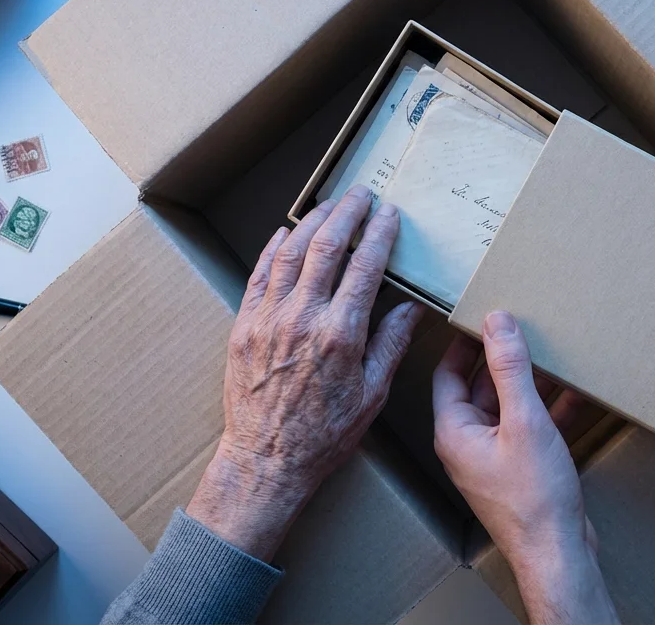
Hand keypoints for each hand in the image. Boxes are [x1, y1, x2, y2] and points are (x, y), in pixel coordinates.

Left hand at [187, 186, 424, 560]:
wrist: (266, 460)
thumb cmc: (323, 435)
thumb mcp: (372, 394)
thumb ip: (391, 343)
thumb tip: (411, 306)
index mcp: (340, 334)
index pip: (365, 266)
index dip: (380, 234)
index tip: (390, 214)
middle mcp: (302, 318)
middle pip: (326, 246)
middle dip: (347, 213)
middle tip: (361, 195)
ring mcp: (268, 319)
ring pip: (290, 252)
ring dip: (311, 222)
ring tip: (329, 205)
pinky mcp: (243, 326)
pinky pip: (259, 275)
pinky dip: (273, 249)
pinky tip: (285, 234)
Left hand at [432, 311, 617, 623]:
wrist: (558, 554)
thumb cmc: (534, 498)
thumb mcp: (524, 421)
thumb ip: (510, 369)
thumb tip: (496, 322)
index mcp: (454, 431)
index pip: (447, 372)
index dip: (463, 342)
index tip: (481, 316)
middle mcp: (468, 444)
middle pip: (479, 387)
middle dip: (502, 359)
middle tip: (521, 327)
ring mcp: (494, 459)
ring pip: (508, 407)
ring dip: (529, 382)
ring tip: (551, 351)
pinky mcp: (521, 471)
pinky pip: (530, 428)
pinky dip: (549, 409)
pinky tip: (575, 392)